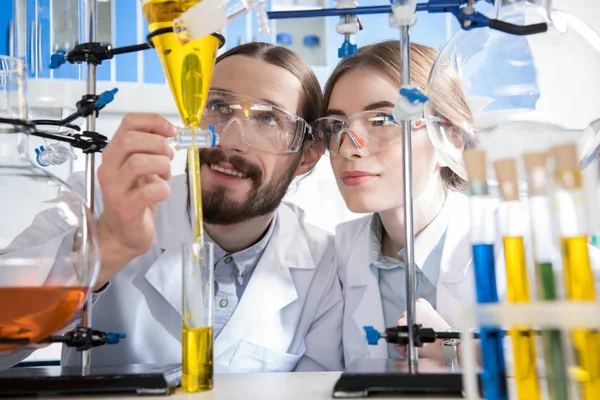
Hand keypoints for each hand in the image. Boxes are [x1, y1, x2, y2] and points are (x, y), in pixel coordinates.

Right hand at [94, 113, 174, 288]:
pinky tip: (163, 192)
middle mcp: (109, 168)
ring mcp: (115, 189)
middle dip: (158, 144)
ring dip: (161, 165)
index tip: (171, 131)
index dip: (154, 122)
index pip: (128, 123)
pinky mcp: (126, 208)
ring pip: (138, 163)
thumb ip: (149, 149)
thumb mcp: (140, 169)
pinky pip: (149, 191)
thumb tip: (169, 131)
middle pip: (130, 140)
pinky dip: (163, 188)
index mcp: (113, 154)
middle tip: (168, 157)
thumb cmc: (134, 198)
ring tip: (165, 175)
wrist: (122, 234)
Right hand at [393, 298, 450, 360]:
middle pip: (402, 319)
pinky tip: (424, 320)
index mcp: (405, 322)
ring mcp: (417, 305)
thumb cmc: (433, 348)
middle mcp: (410, 311)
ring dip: (413, 319)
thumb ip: (399, 345)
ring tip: (422, 328)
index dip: (401, 336)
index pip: (396, 327)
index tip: (407, 339)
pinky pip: (415, 306)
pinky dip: (418, 312)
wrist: (447, 342)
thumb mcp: (411, 349)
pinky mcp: (423, 302)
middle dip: (408, 328)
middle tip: (416, 335)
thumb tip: (395, 340)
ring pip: (408, 313)